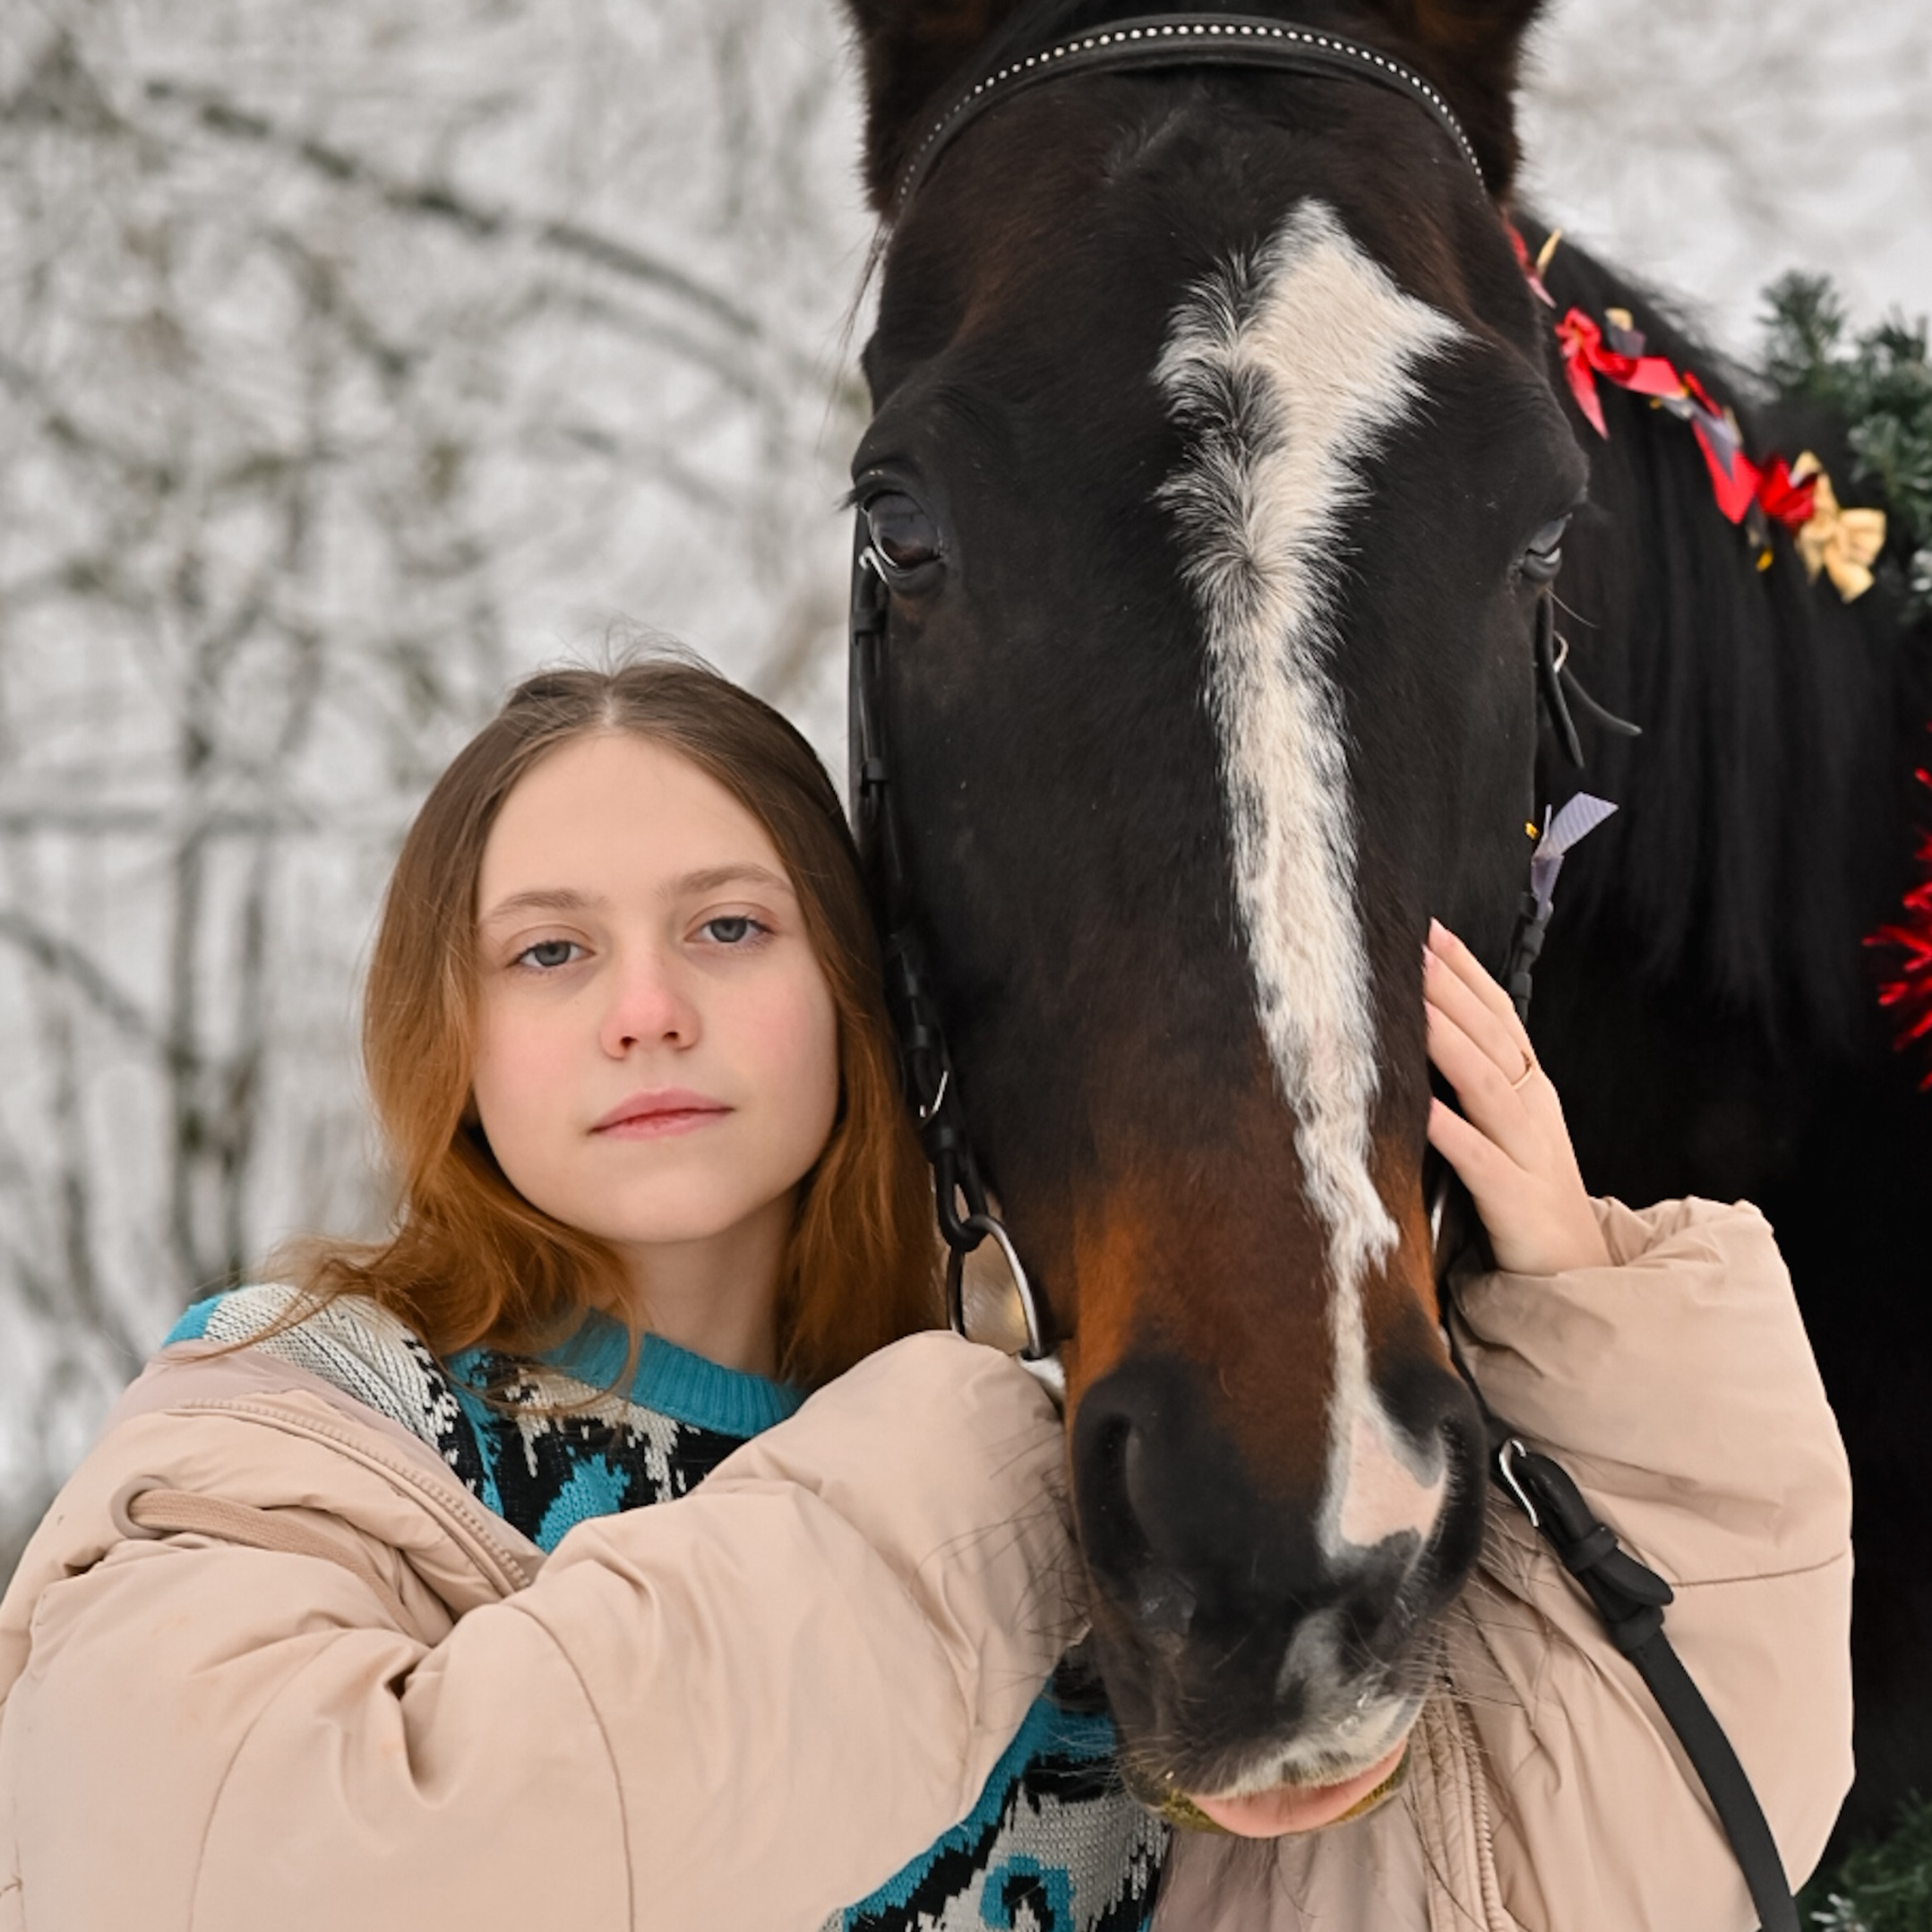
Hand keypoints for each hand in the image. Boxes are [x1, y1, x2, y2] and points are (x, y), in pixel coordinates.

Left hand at [1423, 919, 1610, 1275]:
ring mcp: (1528, 1152)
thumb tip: (1425, 1027)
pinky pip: (1478, 1159)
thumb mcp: (1509, 1126)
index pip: (1500, 1015)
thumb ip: (1476, 1079)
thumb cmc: (1527, 1191)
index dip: (1467, 972)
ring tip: (1415, 1007)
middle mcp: (1533, 1109)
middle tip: (1413, 950)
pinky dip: (1451, 1130)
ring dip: (1450, 1043)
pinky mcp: (1514, 1199)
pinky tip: (1421, 1108)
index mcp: (1530, 1087)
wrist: (1574, 1272)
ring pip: (1487, 1085)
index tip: (1430, 932)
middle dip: (1453, 991)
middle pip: (1492, 1038)